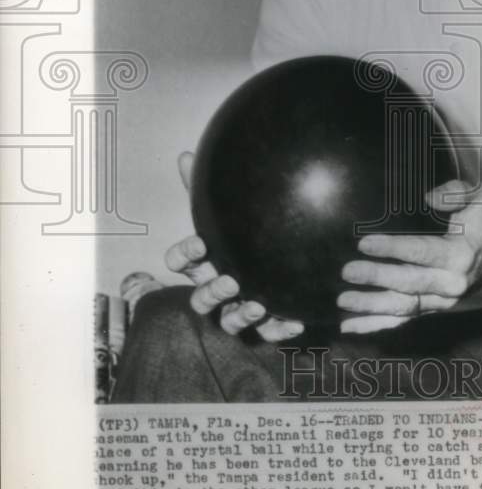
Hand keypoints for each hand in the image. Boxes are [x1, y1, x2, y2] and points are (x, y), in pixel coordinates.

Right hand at [165, 151, 303, 342]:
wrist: (277, 264)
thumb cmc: (241, 239)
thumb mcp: (224, 214)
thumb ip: (205, 189)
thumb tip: (185, 154)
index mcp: (204, 262)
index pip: (179, 262)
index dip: (185, 256)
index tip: (200, 244)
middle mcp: (216, 289)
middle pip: (201, 299)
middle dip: (213, 291)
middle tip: (232, 279)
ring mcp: (237, 310)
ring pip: (228, 321)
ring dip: (241, 314)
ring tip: (258, 304)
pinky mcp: (263, 325)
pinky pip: (268, 334)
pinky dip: (279, 329)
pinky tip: (296, 323)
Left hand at [337, 180, 481, 334]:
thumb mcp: (479, 196)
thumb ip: (456, 191)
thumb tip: (429, 197)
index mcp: (459, 256)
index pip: (420, 252)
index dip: (391, 248)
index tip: (365, 243)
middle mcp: (451, 284)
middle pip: (407, 283)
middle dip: (375, 277)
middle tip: (348, 270)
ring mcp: (442, 300)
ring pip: (402, 306)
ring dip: (371, 305)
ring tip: (343, 299)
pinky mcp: (434, 307)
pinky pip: (403, 319)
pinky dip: (376, 324)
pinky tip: (350, 325)